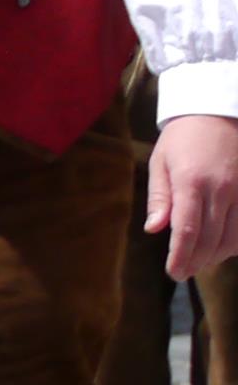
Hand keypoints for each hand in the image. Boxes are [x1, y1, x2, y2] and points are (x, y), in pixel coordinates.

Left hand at [153, 114, 237, 280]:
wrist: (219, 112)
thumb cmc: (183, 138)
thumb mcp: (160, 162)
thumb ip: (160, 198)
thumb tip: (155, 230)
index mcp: (192, 181)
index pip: (188, 230)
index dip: (181, 256)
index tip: (173, 272)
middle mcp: (222, 188)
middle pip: (212, 239)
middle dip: (196, 261)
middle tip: (182, 272)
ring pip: (235, 238)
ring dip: (217, 255)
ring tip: (199, 261)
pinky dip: (236, 242)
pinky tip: (222, 246)